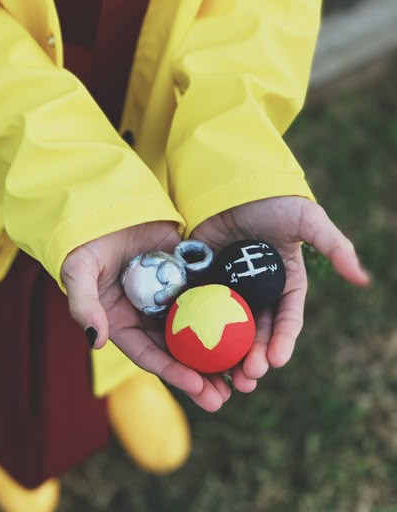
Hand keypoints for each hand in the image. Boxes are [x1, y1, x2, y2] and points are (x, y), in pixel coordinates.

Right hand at [61, 221, 230, 411]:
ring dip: (218, 352)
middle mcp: (148, 315)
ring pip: (197, 329)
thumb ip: (84, 304)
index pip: (149, 354)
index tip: (197, 387)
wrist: (107, 206)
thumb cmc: (86, 239)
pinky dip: (224, 313)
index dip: (173, 373)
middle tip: (224, 397)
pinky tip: (247, 328)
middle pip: (177, 350)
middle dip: (200, 376)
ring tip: (242, 372)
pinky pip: (208, 295)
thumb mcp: (78, 270)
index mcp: (122, 322)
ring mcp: (169, 296)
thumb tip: (95, 341)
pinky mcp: (187, 275)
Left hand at [191, 197, 370, 392]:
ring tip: (225, 377)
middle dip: (255, 357)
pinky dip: (200, 331)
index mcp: (285, 281)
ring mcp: (230, 286)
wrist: (231, 181)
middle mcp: (259, 289)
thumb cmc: (272, 200)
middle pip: (258, 331)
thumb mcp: (307, 220)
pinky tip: (195, 351)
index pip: (287, 318)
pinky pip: (202, 308)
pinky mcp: (204, 279)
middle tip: (248, 378)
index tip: (277, 360)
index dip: (283, 340)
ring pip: (229, 328)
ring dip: (228, 354)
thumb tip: (363, 279)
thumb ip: (334, 247)